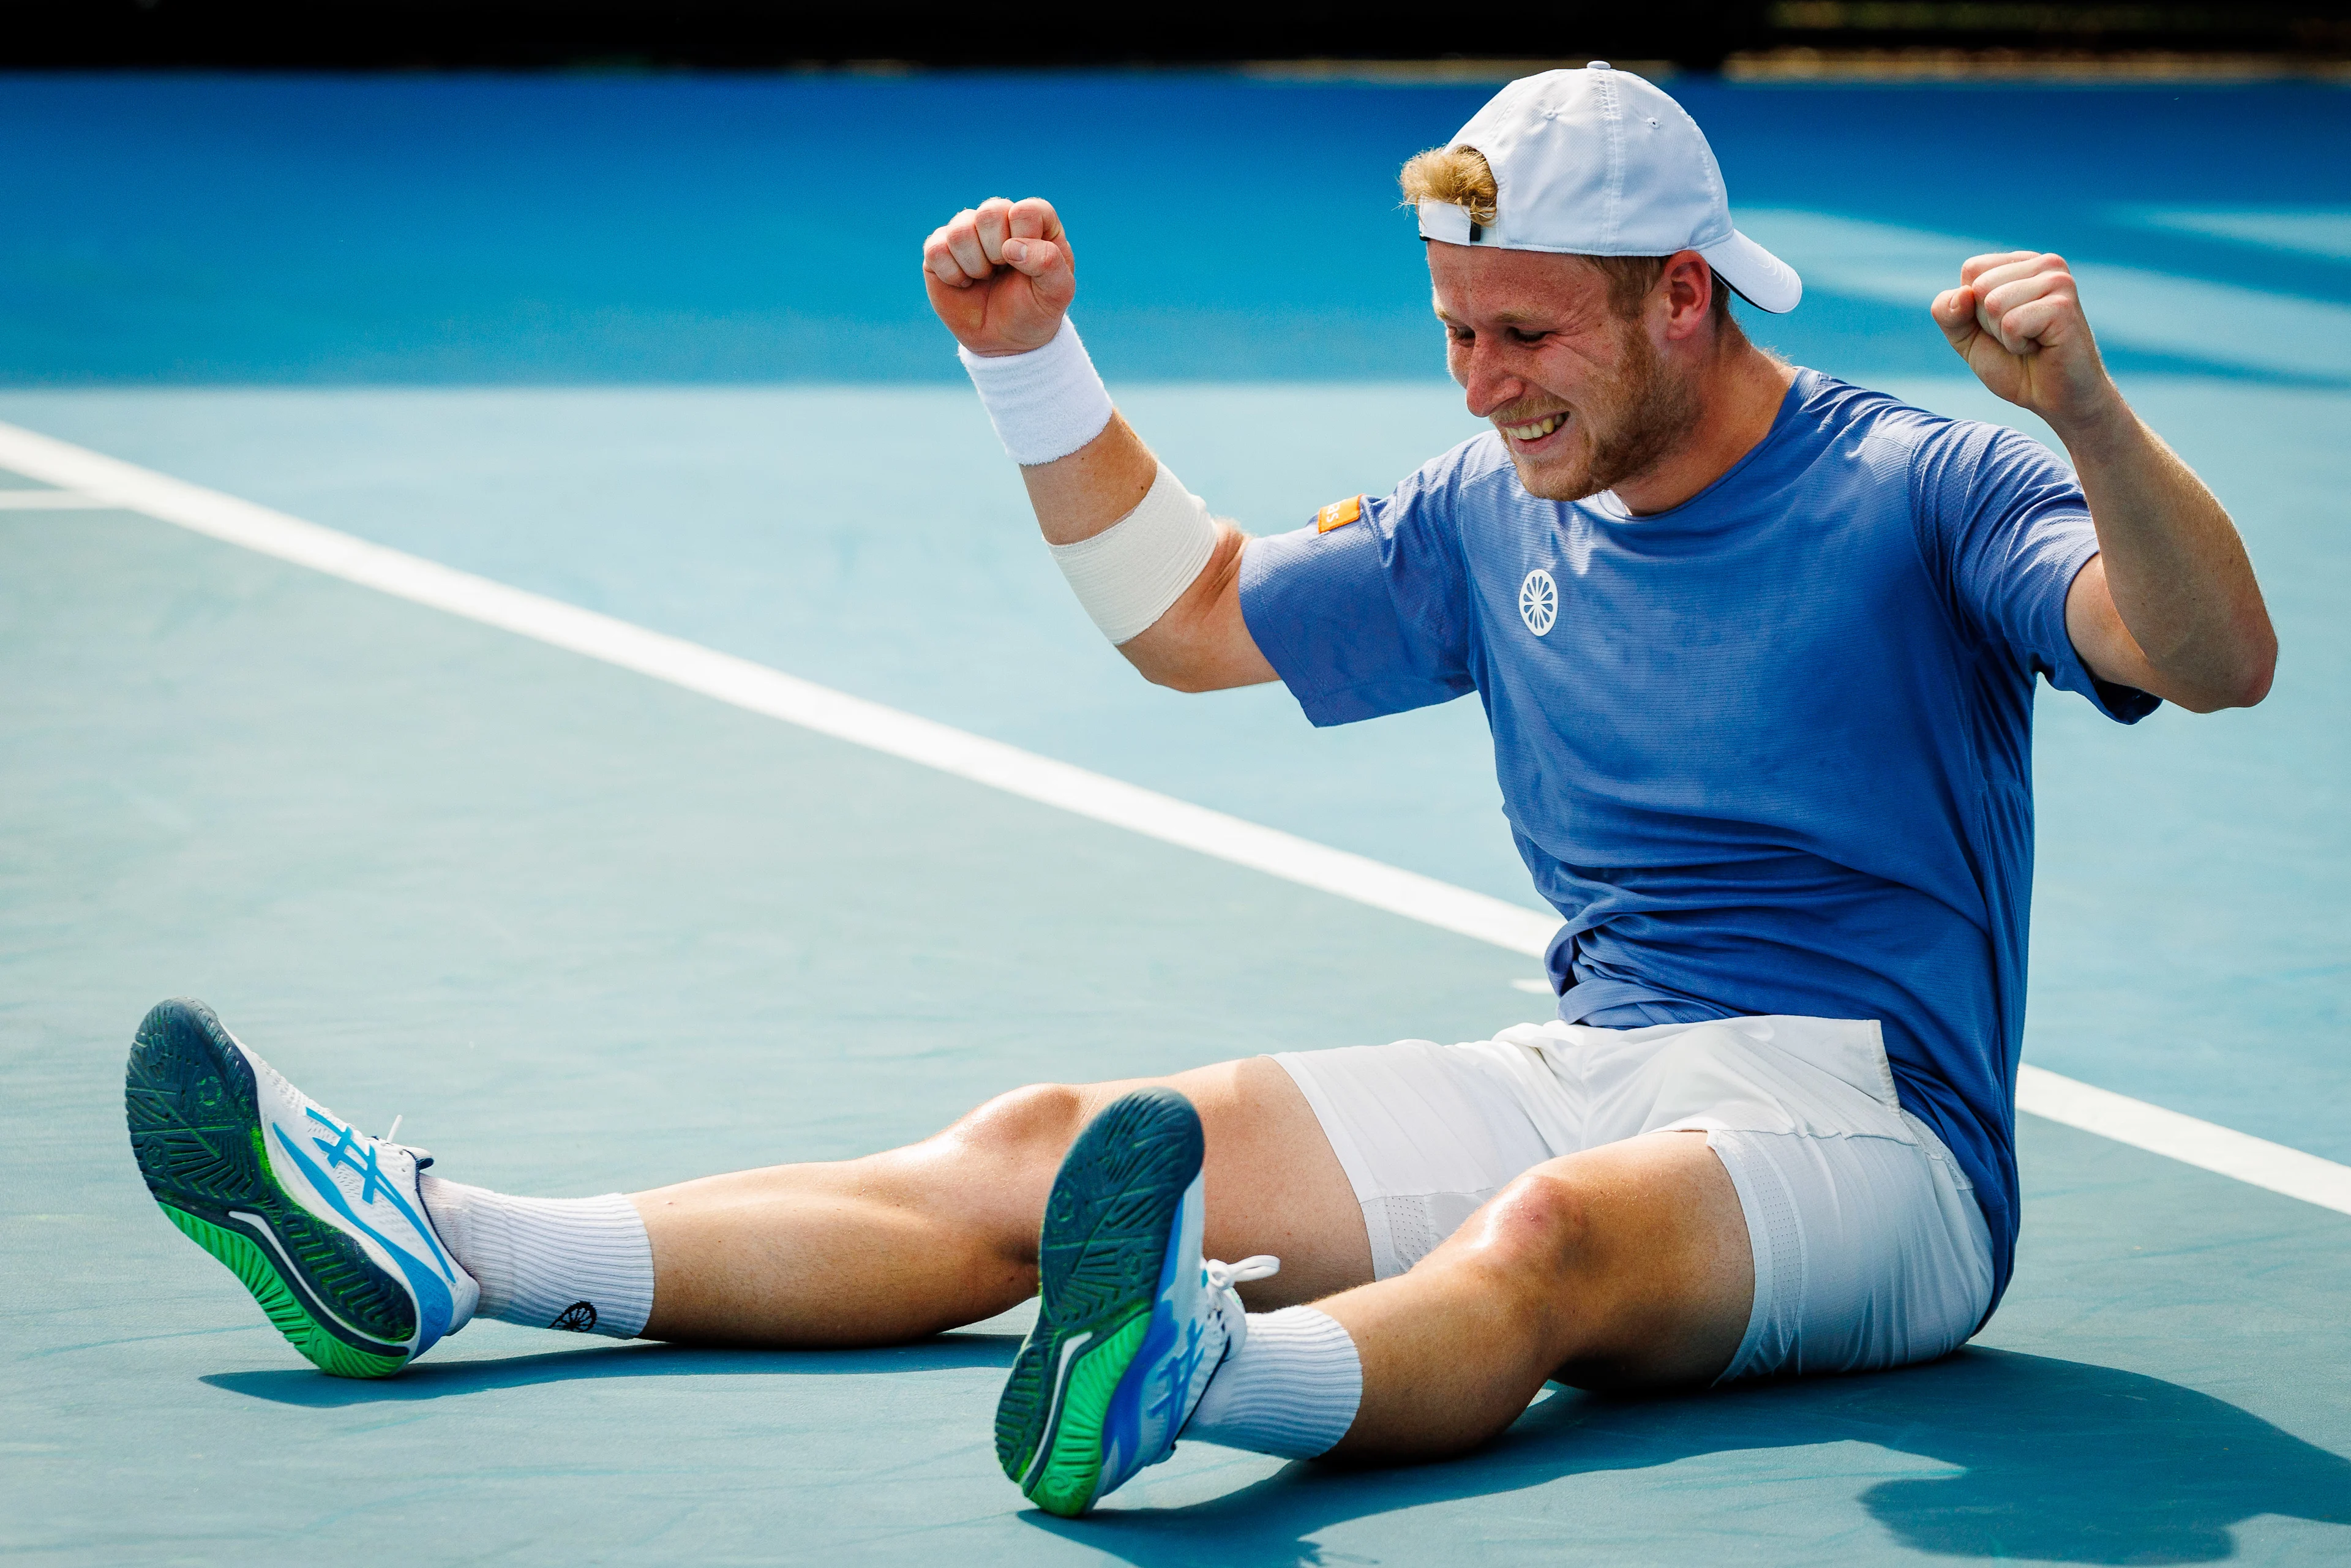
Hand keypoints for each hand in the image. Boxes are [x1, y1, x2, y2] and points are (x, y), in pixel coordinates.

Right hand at [923, 196, 1074, 355]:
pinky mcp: (940, 249)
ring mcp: (968, 231)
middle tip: (1002, 271)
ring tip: (984, 277)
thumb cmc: (1034, 310)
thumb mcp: (1057, 292)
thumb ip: (1049, 263)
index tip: (1026, 265)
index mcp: (1035, 221)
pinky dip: (951, 275)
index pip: (1026, 210)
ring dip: (974, 265)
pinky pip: (936, 250)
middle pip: (989, 213)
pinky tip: (964, 283)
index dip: (1024, 240)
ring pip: (960, 230)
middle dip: (997, 253)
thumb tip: (1010, 247)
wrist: (1005, 341)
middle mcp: (1000, 218)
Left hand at [1932, 252, 2122, 435]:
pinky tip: (2041, 347)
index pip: (1972, 269)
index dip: (1973, 308)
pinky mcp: (2064, 306)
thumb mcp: (1967, 338)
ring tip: (2031, 341)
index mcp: (2022, 263)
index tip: (2003, 324)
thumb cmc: (2014, 365)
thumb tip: (1961, 295)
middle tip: (2019, 336)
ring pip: (1993, 303)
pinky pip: (2012, 323)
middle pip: (1979, 286)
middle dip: (1988, 323)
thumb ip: (1948, 313)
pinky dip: (2017, 345)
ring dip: (2003, 335)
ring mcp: (2058, 282)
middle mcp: (2045, 264)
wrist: (2056, 399)